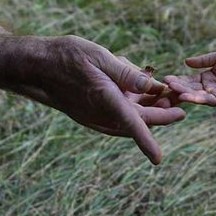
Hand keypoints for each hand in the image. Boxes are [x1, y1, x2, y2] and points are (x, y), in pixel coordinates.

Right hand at [6, 35, 185, 163]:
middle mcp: (100, 114)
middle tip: (178, 98)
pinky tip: (142, 89)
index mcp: (105, 100)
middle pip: (138, 121)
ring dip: (149, 107)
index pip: (131, 125)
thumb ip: (127, 73)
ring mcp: (95, 115)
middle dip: (161, 112)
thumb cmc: (66, 57)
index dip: (147, 142)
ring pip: (130, 117)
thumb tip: (151, 86)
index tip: (158, 158)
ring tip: (165, 90)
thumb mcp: (99, 56)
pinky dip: (135, 104)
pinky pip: (120, 113)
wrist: (36, 66)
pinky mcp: (93, 111)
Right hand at [164, 50, 215, 105]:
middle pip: (189, 88)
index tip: (165, 78)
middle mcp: (208, 87)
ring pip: (197, 95)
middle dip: (177, 87)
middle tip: (165, 85)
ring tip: (173, 90)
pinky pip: (208, 100)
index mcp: (206, 77)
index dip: (177, 79)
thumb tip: (186, 61)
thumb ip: (203, 61)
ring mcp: (215, 95)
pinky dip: (198, 99)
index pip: (188, 79)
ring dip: (184, 93)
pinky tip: (188, 96)